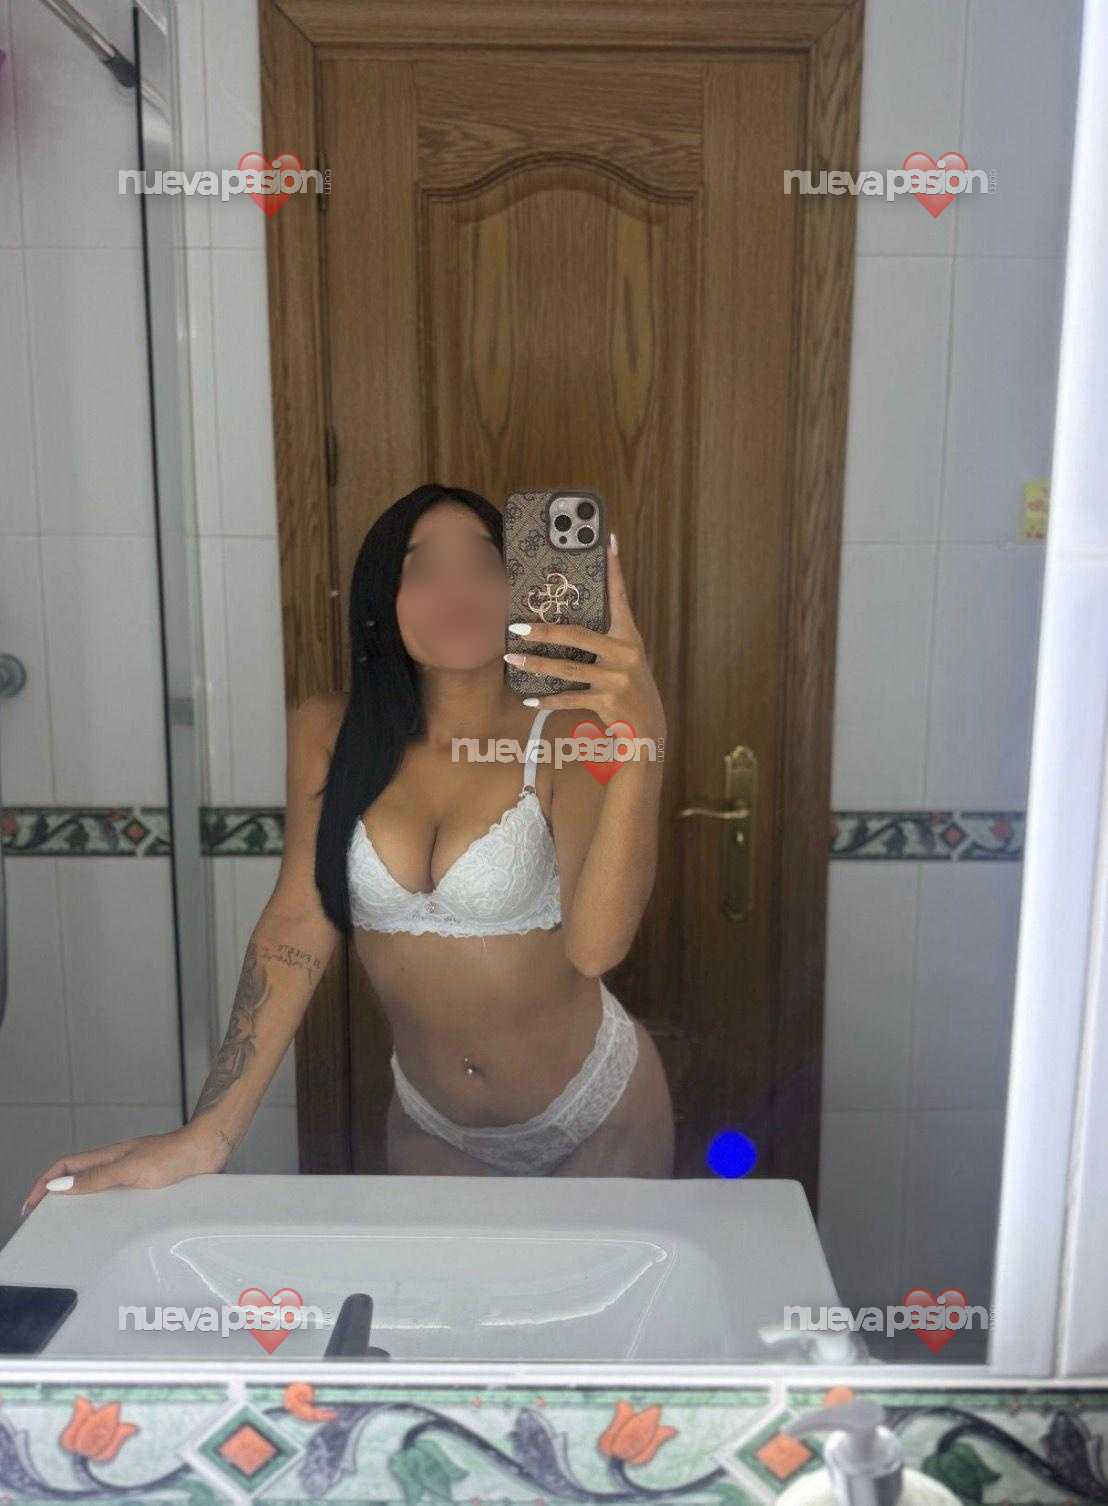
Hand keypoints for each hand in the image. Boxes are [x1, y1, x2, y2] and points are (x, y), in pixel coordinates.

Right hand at [20, 1123, 231, 1216]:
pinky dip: (107, 1213)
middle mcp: (117, 1165)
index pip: (64, 1167)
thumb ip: (97, 1179)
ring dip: (81, 1207)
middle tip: (43, 1222)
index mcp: (107, 1158)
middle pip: (77, 1180)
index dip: (43, 1184)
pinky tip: (111, 1230)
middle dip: (56, 1198)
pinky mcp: (150, 1186)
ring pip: (98, 1191)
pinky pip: (120, 1200)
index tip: (29, 1206)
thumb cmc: (174, 1155)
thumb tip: (59, 1186)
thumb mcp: (131, 1169)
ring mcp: (133, 1175)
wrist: (210, 1149)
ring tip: (71, 1230)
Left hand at [504, 533, 665, 738]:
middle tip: (516, 626)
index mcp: (630, 637)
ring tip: (511, 657)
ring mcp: (616, 679)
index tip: (608, 541)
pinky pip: (570, 699)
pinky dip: (548, 701)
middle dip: (544, 630)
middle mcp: (625, 655)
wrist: (648, 729)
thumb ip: (605, 640)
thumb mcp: (626, 658)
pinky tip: (529, 700)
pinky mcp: (607, 702)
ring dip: (536, 664)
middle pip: (578, 636)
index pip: (620, 598)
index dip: (614, 570)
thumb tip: (565, 623)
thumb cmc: (630, 687)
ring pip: (568, 669)